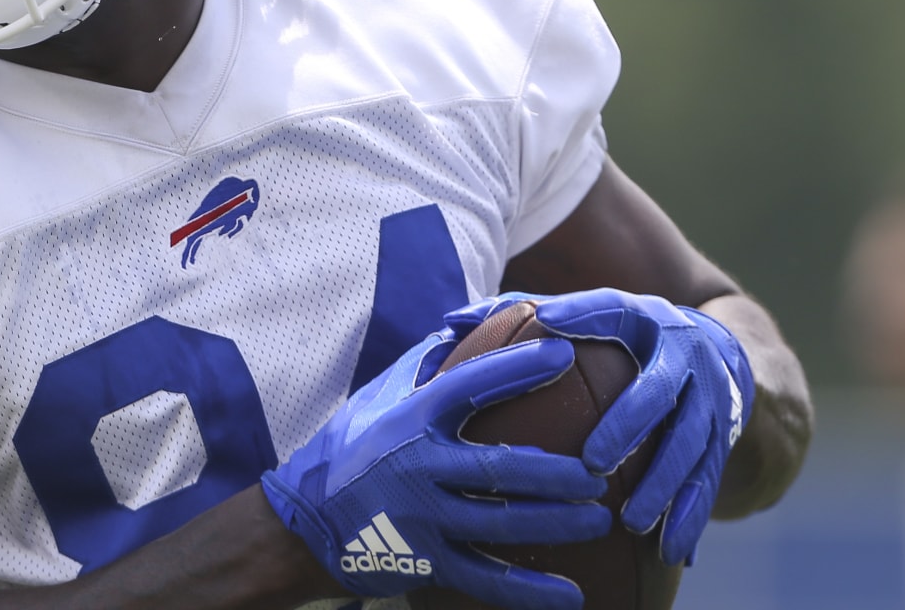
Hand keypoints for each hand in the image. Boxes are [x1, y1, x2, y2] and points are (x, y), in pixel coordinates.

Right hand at [261, 324, 612, 609]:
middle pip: (499, 467)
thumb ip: (428, 364)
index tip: (563, 356)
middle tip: (599, 471)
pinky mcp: (425, 564)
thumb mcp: (381, 397)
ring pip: (500, 523)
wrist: (304, 523)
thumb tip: (479, 322)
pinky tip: (571, 594)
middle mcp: (417, 467)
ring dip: (556, 523)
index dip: (517, 369)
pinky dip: (529, 590)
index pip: (470, 386)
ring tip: (600, 518)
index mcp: (411, 419)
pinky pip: (485, 579)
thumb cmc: (353, 447)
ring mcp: (422, 519)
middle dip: (555, 471)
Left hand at [530, 288, 753, 564]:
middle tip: (593, 464)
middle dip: (631, 427)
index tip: (550, 327)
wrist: (720, 353)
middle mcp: (685, 356)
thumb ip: (523, 311)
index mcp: (644, 320)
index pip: (614, 313)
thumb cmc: (627, 336)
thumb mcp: (590, 314)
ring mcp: (712, 399)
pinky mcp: (726, 439)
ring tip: (633, 522)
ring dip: (667, 486)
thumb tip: (451, 321)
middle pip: (660, 391)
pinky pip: (712, 480)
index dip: (585, 320)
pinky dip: (694, 518)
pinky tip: (674, 554)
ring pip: (693, 444)